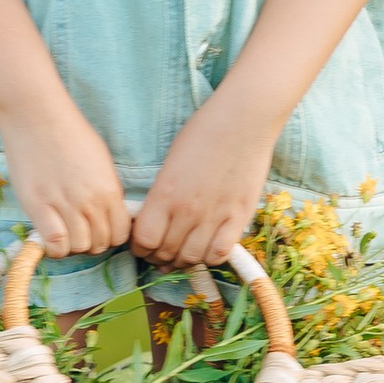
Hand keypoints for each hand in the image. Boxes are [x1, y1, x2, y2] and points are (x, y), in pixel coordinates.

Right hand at [0, 98, 132, 260]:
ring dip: (73, 244)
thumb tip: (108, 213)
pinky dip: (55, 247)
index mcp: (109, 189)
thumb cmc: (69, 132)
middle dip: (92, 241)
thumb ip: (107, 189)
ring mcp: (64, 205)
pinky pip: (54, 244)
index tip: (100, 230)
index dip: (111, 236)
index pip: (121, 233)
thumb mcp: (101, 161)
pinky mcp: (38, 207)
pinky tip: (51, 235)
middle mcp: (90, 202)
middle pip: (100, 243)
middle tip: (79, 230)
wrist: (37, 117)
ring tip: (64, 230)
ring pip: (79, 247)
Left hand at [130, 98, 280, 272]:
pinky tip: (207, 248)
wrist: (243, 121)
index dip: (140, 248)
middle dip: (159, 257)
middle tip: (160, 253)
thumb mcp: (170, 162)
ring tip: (182, 254)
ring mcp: (215, 217)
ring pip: (191, 258)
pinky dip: (210, 257)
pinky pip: (220, 253)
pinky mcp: (239, 217)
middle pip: (165, 253)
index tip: (142, 245)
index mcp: (164, 195)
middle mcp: (187, 211)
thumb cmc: (203, 133)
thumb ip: (161, 195)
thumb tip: (154, 220)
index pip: (144, 240)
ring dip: (183, 261)